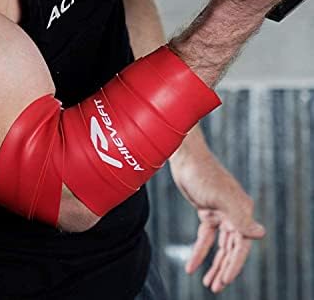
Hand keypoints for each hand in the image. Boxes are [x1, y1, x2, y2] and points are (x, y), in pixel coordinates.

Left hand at [170, 152, 265, 293]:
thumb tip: (260, 234)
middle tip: (214, 287)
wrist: (185, 158)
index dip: (234, 265)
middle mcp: (234, 214)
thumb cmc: (203, 174)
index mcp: (242, 211)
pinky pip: (205, 237)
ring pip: (219, 246)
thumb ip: (239, 217)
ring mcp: (220, 213)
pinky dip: (199, 251)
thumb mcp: (220, 197)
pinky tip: (191, 265)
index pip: (241, 245)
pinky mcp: (206, 211)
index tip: (225, 280)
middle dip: (223, 269)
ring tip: (208, 283)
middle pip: (231, 249)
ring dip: (214, 264)